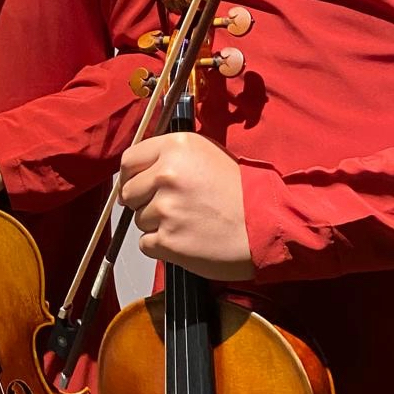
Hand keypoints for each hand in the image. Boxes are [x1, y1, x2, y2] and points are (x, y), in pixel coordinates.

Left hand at [118, 134, 252, 281]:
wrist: (264, 224)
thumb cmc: (240, 190)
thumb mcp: (205, 153)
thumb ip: (170, 155)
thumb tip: (138, 169)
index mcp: (174, 147)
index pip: (128, 160)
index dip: (132, 176)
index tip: (139, 185)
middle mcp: (166, 174)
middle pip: (129, 192)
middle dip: (144, 201)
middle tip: (172, 207)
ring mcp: (166, 208)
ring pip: (138, 219)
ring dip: (157, 224)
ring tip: (187, 222)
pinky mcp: (168, 240)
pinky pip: (146, 244)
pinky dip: (161, 246)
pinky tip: (185, 239)